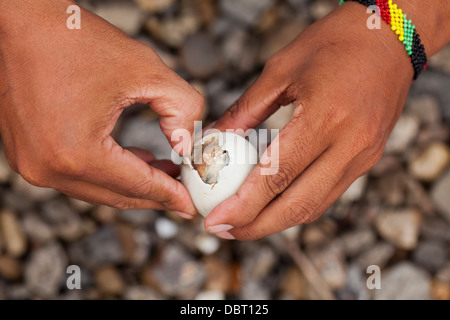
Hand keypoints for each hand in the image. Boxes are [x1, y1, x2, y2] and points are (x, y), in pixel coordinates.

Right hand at [0, 0, 202, 216]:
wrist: (22, 21)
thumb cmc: (76, 39)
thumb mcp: (146, 70)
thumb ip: (182, 108)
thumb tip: (187, 146)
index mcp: (75, 152)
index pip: (136, 185)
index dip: (170, 195)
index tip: (191, 204)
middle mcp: (47, 167)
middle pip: (116, 196)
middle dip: (154, 195)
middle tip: (183, 191)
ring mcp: (31, 164)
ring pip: (96, 189)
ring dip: (132, 185)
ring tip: (165, 172)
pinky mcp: (27, 154)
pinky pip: (77, 176)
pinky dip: (108, 173)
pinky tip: (134, 160)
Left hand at [204, 3, 415, 239]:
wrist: (390, 36)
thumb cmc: (334, 42)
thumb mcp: (280, 69)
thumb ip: (245, 110)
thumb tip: (214, 138)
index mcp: (325, 118)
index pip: (277, 177)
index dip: (243, 207)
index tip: (214, 221)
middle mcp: (350, 145)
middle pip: (299, 205)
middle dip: (257, 227)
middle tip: (224, 231)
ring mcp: (364, 155)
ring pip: (316, 206)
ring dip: (278, 222)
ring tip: (244, 223)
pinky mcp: (369, 158)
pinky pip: (330, 193)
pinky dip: (299, 205)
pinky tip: (275, 203)